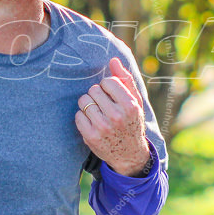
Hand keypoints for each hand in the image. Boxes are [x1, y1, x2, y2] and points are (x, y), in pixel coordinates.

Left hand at [75, 57, 149, 175]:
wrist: (130, 154)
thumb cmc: (132, 122)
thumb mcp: (135, 102)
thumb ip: (125, 80)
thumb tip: (113, 60)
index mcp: (130, 106)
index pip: (108, 81)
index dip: (107, 86)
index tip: (112, 95)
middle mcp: (117, 116)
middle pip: (93, 90)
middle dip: (97, 95)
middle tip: (105, 105)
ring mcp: (102, 127)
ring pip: (83, 101)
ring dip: (88, 104)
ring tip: (98, 113)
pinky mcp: (91, 136)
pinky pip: (78, 115)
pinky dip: (82, 117)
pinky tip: (92, 122)